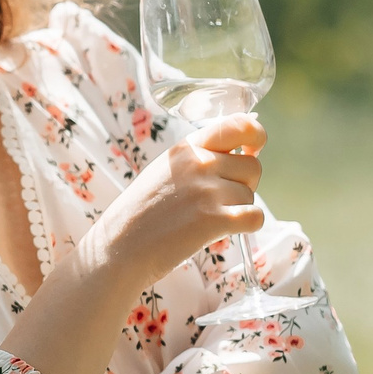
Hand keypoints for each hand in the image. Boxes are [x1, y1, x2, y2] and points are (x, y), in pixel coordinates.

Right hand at [84, 116, 266, 290]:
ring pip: (251, 196)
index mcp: (186, 148)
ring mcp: (207, 190)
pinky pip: (255, 217)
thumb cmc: (139, 213)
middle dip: (243, 185)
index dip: (254, 136)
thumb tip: (245, 151)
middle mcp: (199, 163)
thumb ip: (197, 159)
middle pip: (252, 167)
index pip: (238, 125)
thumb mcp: (163, 171)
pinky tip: (224, 232)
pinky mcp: (215, 219)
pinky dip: (247, 227)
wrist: (117, 248)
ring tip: (205, 220)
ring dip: (237, 211)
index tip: (251, 150)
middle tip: (217, 201)